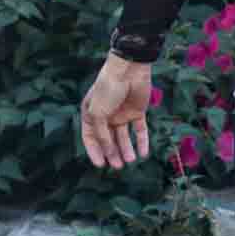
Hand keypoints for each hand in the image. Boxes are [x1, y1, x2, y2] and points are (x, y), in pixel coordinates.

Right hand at [81, 55, 153, 169]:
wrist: (129, 69)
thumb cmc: (108, 88)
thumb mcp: (98, 113)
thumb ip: (102, 134)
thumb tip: (109, 153)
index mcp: (91, 114)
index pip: (91, 138)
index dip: (95, 152)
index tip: (101, 165)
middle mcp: (106, 115)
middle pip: (108, 139)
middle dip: (112, 153)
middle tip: (118, 166)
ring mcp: (122, 114)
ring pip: (124, 137)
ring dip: (126, 150)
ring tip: (130, 161)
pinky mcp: (137, 112)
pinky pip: (140, 130)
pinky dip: (142, 142)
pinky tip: (143, 154)